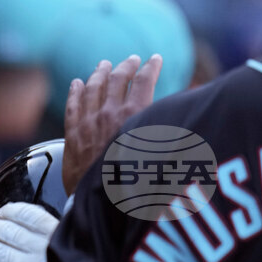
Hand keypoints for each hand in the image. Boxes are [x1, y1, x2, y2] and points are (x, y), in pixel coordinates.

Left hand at [61, 54, 161, 194]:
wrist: (103, 202)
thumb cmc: (136, 183)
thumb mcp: (161, 153)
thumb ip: (169, 129)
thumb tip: (189, 112)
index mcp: (135, 116)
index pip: (144, 81)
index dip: (151, 67)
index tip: (156, 59)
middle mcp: (110, 114)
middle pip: (117, 80)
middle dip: (125, 67)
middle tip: (131, 60)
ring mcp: (88, 123)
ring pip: (92, 88)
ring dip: (99, 73)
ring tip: (104, 65)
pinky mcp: (72, 135)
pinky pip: (72, 106)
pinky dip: (74, 92)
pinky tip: (76, 83)